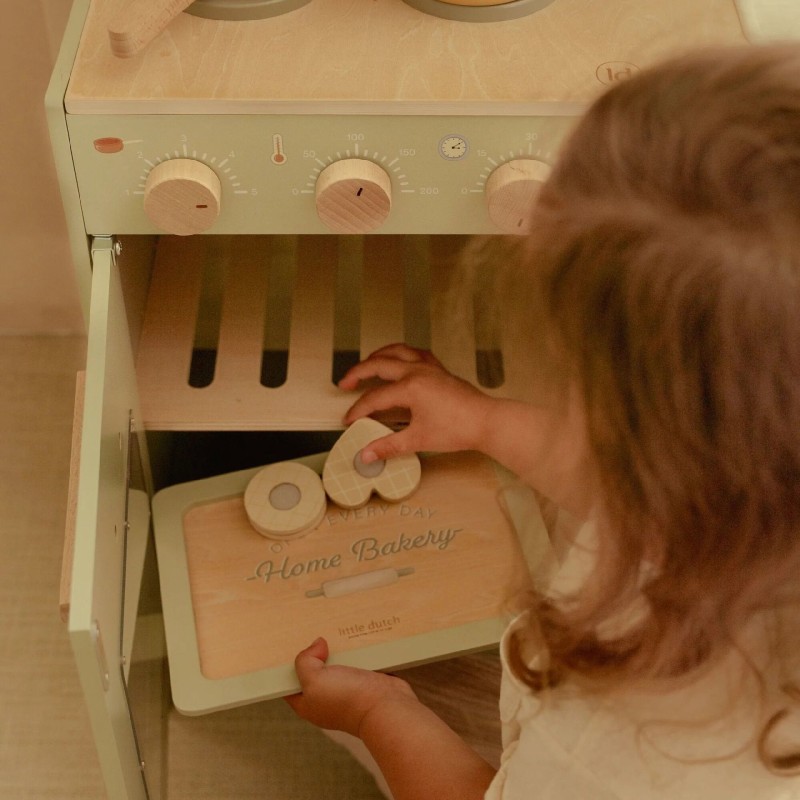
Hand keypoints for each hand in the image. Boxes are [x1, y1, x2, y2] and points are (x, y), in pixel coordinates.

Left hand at [285, 638, 417, 736]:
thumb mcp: (314, 681)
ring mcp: (347, 688)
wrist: (387, 707)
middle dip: (314, 651)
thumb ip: (306, 661)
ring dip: (336, 648)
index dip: (288, 664)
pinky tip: (351, 635)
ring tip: (332, 627)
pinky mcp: (365, 679)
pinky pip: (355, 660)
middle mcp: (326, 697)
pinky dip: (354, 650)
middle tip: (312, 629)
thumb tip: (317, 644)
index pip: (290, 683)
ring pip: (336, 663)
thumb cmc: (347, 700)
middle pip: (314, 669)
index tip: (288, 643)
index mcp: (308, 704)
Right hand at [338, 344, 492, 462]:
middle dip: (358, 373)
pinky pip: (416, 353)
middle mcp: (417, 371)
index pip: (374, 398)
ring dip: (378, 355)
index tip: (349, 421)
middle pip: (379, 364)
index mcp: (410, 387)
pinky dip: (402, 353)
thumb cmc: (459, 428)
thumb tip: (367, 454)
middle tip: (344, 383)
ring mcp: (430, 368)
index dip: (358, 410)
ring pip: (397, 351)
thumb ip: (388, 446)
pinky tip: (399, 360)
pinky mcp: (440, 370)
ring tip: (367, 364)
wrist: (487, 422)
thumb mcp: (418, 440)